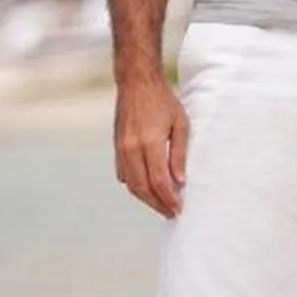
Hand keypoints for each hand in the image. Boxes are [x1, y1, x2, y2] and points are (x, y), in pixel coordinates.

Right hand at [115, 74, 188, 217]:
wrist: (136, 83)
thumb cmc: (163, 100)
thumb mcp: (180, 123)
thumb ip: (179, 154)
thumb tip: (180, 181)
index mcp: (149, 142)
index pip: (158, 181)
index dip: (168, 198)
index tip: (178, 208)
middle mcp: (131, 149)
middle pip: (142, 188)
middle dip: (157, 204)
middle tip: (171, 213)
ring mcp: (121, 149)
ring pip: (131, 184)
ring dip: (145, 199)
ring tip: (161, 205)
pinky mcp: (116, 147)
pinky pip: (124, 174)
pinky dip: (135, 186)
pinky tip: (148, 189)